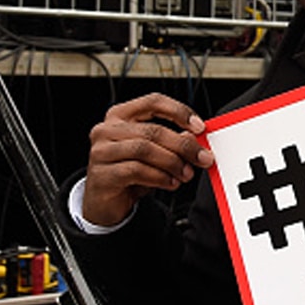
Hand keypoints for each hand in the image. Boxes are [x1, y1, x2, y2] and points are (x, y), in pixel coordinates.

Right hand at [82, 93, 214, 225]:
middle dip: (183, 145)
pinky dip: (159, 177)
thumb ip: (173, 142)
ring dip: (172, 162)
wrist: (107, 202)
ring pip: (144, 150)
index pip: (153, 102)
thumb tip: (194, 138)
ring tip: (186, 174)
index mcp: (121, 115)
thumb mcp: (155, 153)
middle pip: (153, 130)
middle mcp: (107, 129)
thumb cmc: (131, 172)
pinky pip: (136, 171)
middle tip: (203, 158)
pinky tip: (171, 182)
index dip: (179, 112)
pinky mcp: (102, 174)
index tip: (200, 127)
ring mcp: (101, 151)